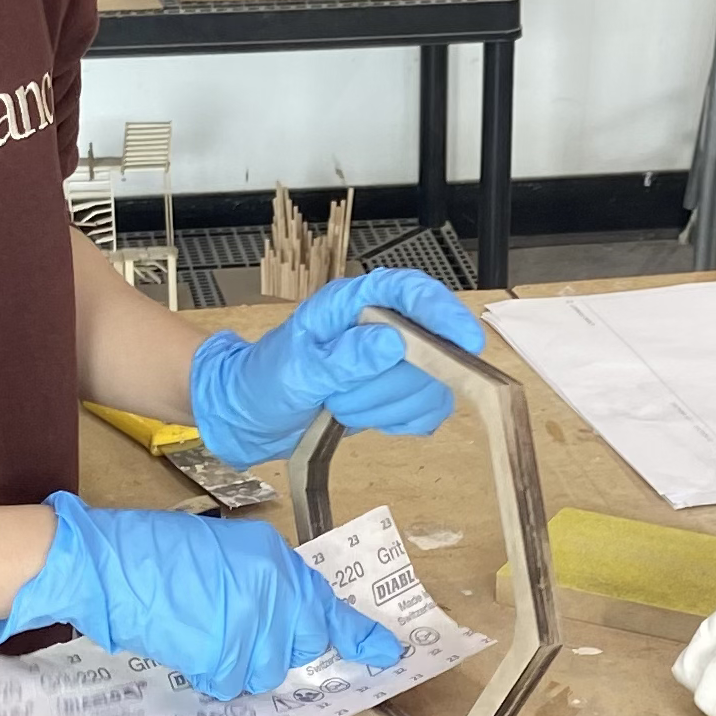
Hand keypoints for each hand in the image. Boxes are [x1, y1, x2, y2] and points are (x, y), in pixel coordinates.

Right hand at [0, 493, 404, 700]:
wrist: (110, 566)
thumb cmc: (154, 554)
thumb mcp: (223, 553)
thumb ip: (262, 583)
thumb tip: (285, 620)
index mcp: (275, 561)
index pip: (326, 605)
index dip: (358, 635)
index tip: (385, 654)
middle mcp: (274, 591)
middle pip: (300, 646)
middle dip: (275, 647)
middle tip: (233, 628)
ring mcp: (251, 625)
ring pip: (265, 671)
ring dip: (239, 662)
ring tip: (203, 630)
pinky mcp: (224, 655)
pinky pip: (231, 683)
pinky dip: (210, 673)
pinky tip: (189, 644)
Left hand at [187, 271, 485, 468]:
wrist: (250, 416)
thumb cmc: (264, 381)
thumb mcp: (295, 369)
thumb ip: (343, 358)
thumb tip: (393, 343)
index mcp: (353, 304)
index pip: (410, 292)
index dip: (443, 313)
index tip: (466, 344)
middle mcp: (381, 326)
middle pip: (429, 350)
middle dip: (388, 385)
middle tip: (340, 399)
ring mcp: (394, 362)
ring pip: (431, 387)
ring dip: (387, 409)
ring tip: (341, 408)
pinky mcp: (398, 395)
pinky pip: (426, 411)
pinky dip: (401, 423)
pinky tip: (368, 420)